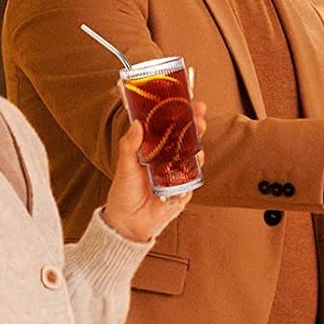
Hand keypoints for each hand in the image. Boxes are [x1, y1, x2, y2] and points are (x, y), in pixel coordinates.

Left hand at [101, 103, 205, 240]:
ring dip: (198, 143)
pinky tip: (195, 159)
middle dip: (196, 124)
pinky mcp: (185, 188)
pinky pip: (194, 175)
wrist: (129, 222)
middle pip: (187, 137)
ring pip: (194, 154)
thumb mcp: (124, 165)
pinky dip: (195, 166)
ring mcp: (178, 173)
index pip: (170, 127)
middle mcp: (168, 158)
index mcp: (154, 149)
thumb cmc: (124, 193)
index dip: (180, 114)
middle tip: (199, 115)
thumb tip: (136, 123)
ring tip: (197, 135)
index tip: (188, 100)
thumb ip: (130, 145)